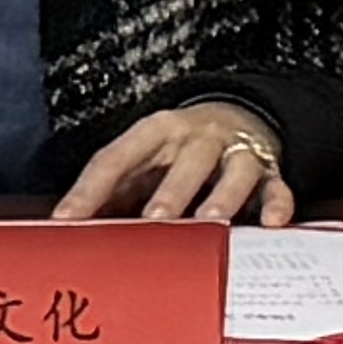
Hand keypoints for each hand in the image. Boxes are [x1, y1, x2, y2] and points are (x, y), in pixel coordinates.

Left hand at [55, 104, 295, 225]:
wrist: (238, 116)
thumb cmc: (177, 151)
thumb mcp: (144, 160)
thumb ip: (114, 190)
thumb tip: (72, 227)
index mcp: (155, 132)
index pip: (118, 157)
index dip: (90, 189)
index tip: (66, 220)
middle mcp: (196, 137)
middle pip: (183, 161)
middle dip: (168, 192)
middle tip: (153, 220)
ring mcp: (234, 150)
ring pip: (231, 170)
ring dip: (222, 195)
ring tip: (211, 221)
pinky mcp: (267, 169)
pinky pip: (274, 185)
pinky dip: (276, 203)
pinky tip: (271, 223)